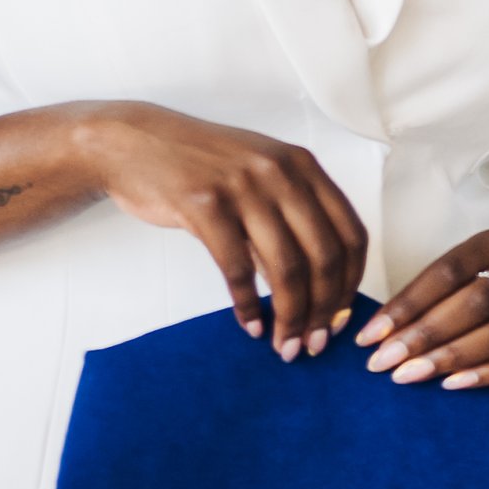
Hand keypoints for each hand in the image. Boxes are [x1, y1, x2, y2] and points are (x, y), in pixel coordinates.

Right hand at [82, 105, 367, 359]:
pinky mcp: (205, 204)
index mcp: (302, 165)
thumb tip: (318, 290)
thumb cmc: (201, 166)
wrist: (136, 143)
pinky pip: (237, 269)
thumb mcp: (258, 178)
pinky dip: (247, 305)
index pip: (351, 234)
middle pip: (325, 257)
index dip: (352, 285)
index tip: (339, 318)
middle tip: (313, 344)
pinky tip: (249, 323)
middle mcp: (280, 171)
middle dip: (324, 311)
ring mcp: (243, 186)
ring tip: (283, 345)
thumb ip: (290, 221)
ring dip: (290, 317)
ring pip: (287, 268)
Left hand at [362, 229, 488, 389]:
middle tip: (384, 362)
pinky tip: (454, 385)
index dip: (406, 303)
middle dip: (424, 333)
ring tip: (411, 376)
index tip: (370, 334)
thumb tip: (384, 331)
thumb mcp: (481, 268)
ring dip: (452, 356)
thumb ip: (442, 293)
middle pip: (473, 301)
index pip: (446, 271)